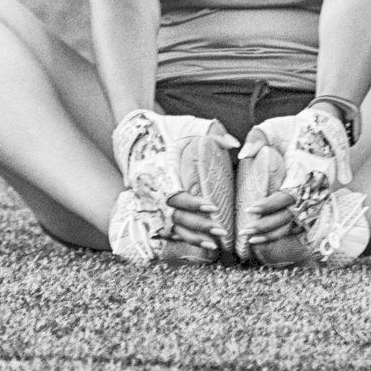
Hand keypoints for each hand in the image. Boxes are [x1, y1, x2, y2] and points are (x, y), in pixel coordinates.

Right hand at [110, 110, 237, 249]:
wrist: (135, 135)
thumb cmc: (164, 130)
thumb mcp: (186, 126)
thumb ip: (212, 133)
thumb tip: (235, 144)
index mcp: (160, 173)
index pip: (177, 195)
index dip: (194, 203)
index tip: (213, 208)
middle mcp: (153, 192)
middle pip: (176, 216)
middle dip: (199, 226)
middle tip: (221, 231)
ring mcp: (151, 203)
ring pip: (173, 227)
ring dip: (193, 238)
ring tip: (215, 245)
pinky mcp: (153, 208)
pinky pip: (169, 229)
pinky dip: (184, 239)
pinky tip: (201, 245)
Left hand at [235, 106, 351, 256]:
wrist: (324, 127)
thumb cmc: (295, 127)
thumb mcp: (273, 126)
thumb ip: (257, 138)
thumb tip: (243, 155)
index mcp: (305, 171)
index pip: (288, 196)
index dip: (270, 205)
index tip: (251, 209)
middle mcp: (314, 188)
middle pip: (291, 216)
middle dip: (268, 226)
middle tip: (245, 232)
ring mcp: (316, 196)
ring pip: (296, 223)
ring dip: (275, 234)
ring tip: (252, 241)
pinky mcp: (314, 200)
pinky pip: (299, 221)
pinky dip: (284, 231)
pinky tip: (267, 238)